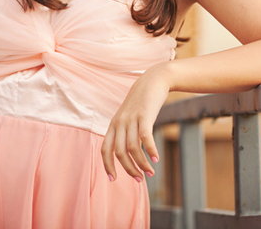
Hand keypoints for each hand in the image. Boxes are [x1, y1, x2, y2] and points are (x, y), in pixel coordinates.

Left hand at [101, 63, 170, 181]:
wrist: (153, 80)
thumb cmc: (142, 101)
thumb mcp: (129, 116)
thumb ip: (126, 132)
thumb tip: (129, 152)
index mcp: (114, 125)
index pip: (104, 150)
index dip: (107, 166)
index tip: (113, 179)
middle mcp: (120, 123)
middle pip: (119, 152)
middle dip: (128, 169)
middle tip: (139, 179)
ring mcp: (131, 119)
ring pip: (133, 148)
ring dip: (142, 164)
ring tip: (151, 172)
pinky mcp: (145, 115)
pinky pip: (145, 137)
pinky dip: (150, 150)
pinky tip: (156, 159)